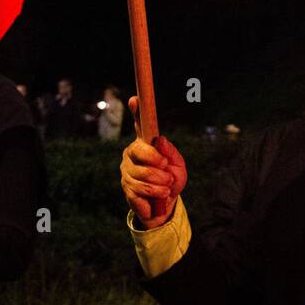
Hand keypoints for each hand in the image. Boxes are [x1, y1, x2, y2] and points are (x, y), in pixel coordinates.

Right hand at [120, 95, 186, 229]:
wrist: (165, 206)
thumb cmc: (172, 180)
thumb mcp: (178, 166)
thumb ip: (170, 153)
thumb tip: (160, 140)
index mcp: (146, 144)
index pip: (140, 124)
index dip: (137, 111)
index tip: (135, 98)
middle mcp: (132, 153)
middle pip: (141, 151)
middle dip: (159, 165)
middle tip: (169, 174)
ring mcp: (127, 170)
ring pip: (143, 174)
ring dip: (161, 184)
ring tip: (167, 188)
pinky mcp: (126, 187)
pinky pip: (140, 190)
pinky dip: (154, 195)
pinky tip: (158, 197)